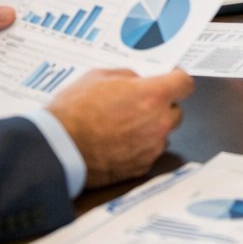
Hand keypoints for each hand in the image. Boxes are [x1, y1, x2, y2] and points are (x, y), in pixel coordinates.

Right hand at [47, 68, 193, 188]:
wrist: (58, 149)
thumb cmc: (74, 111)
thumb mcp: (98, 76)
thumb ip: (127, 76)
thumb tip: (138, 80)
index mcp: (152, 95)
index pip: (185, 83)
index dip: (176, 79)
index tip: (169, 78)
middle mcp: (158, 123)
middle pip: (176, 111)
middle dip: (161, 106)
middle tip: (138, 103)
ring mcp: (151, 148)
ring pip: (162, 134)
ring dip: (150, 128)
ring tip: (122, 125)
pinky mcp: (141, 167)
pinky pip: (149, 152)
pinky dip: (139, 147)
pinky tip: (117, 142)